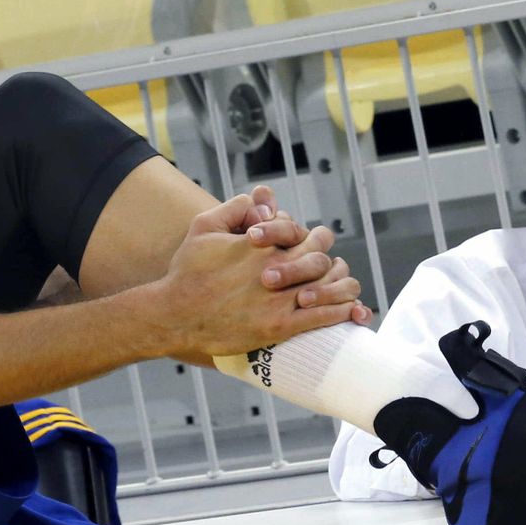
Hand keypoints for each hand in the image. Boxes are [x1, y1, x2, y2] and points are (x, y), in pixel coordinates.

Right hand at [151, 195, 362, 358]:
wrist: (175, 314)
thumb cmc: (187, 271)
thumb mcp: (204, 227)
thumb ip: (233, 208)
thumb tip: (257, 197)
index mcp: (262, 245)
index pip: (302, 232)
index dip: (311, 235)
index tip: (312, 240)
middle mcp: (274, 269)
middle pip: (320, 258)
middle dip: (328, 259)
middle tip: (332, 263)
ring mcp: (278, 299)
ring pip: (328, 288)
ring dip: (342, 285)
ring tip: (347, 286)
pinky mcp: (279, 327)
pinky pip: (321, 318)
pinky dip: (340, 313)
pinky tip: (350, 312)